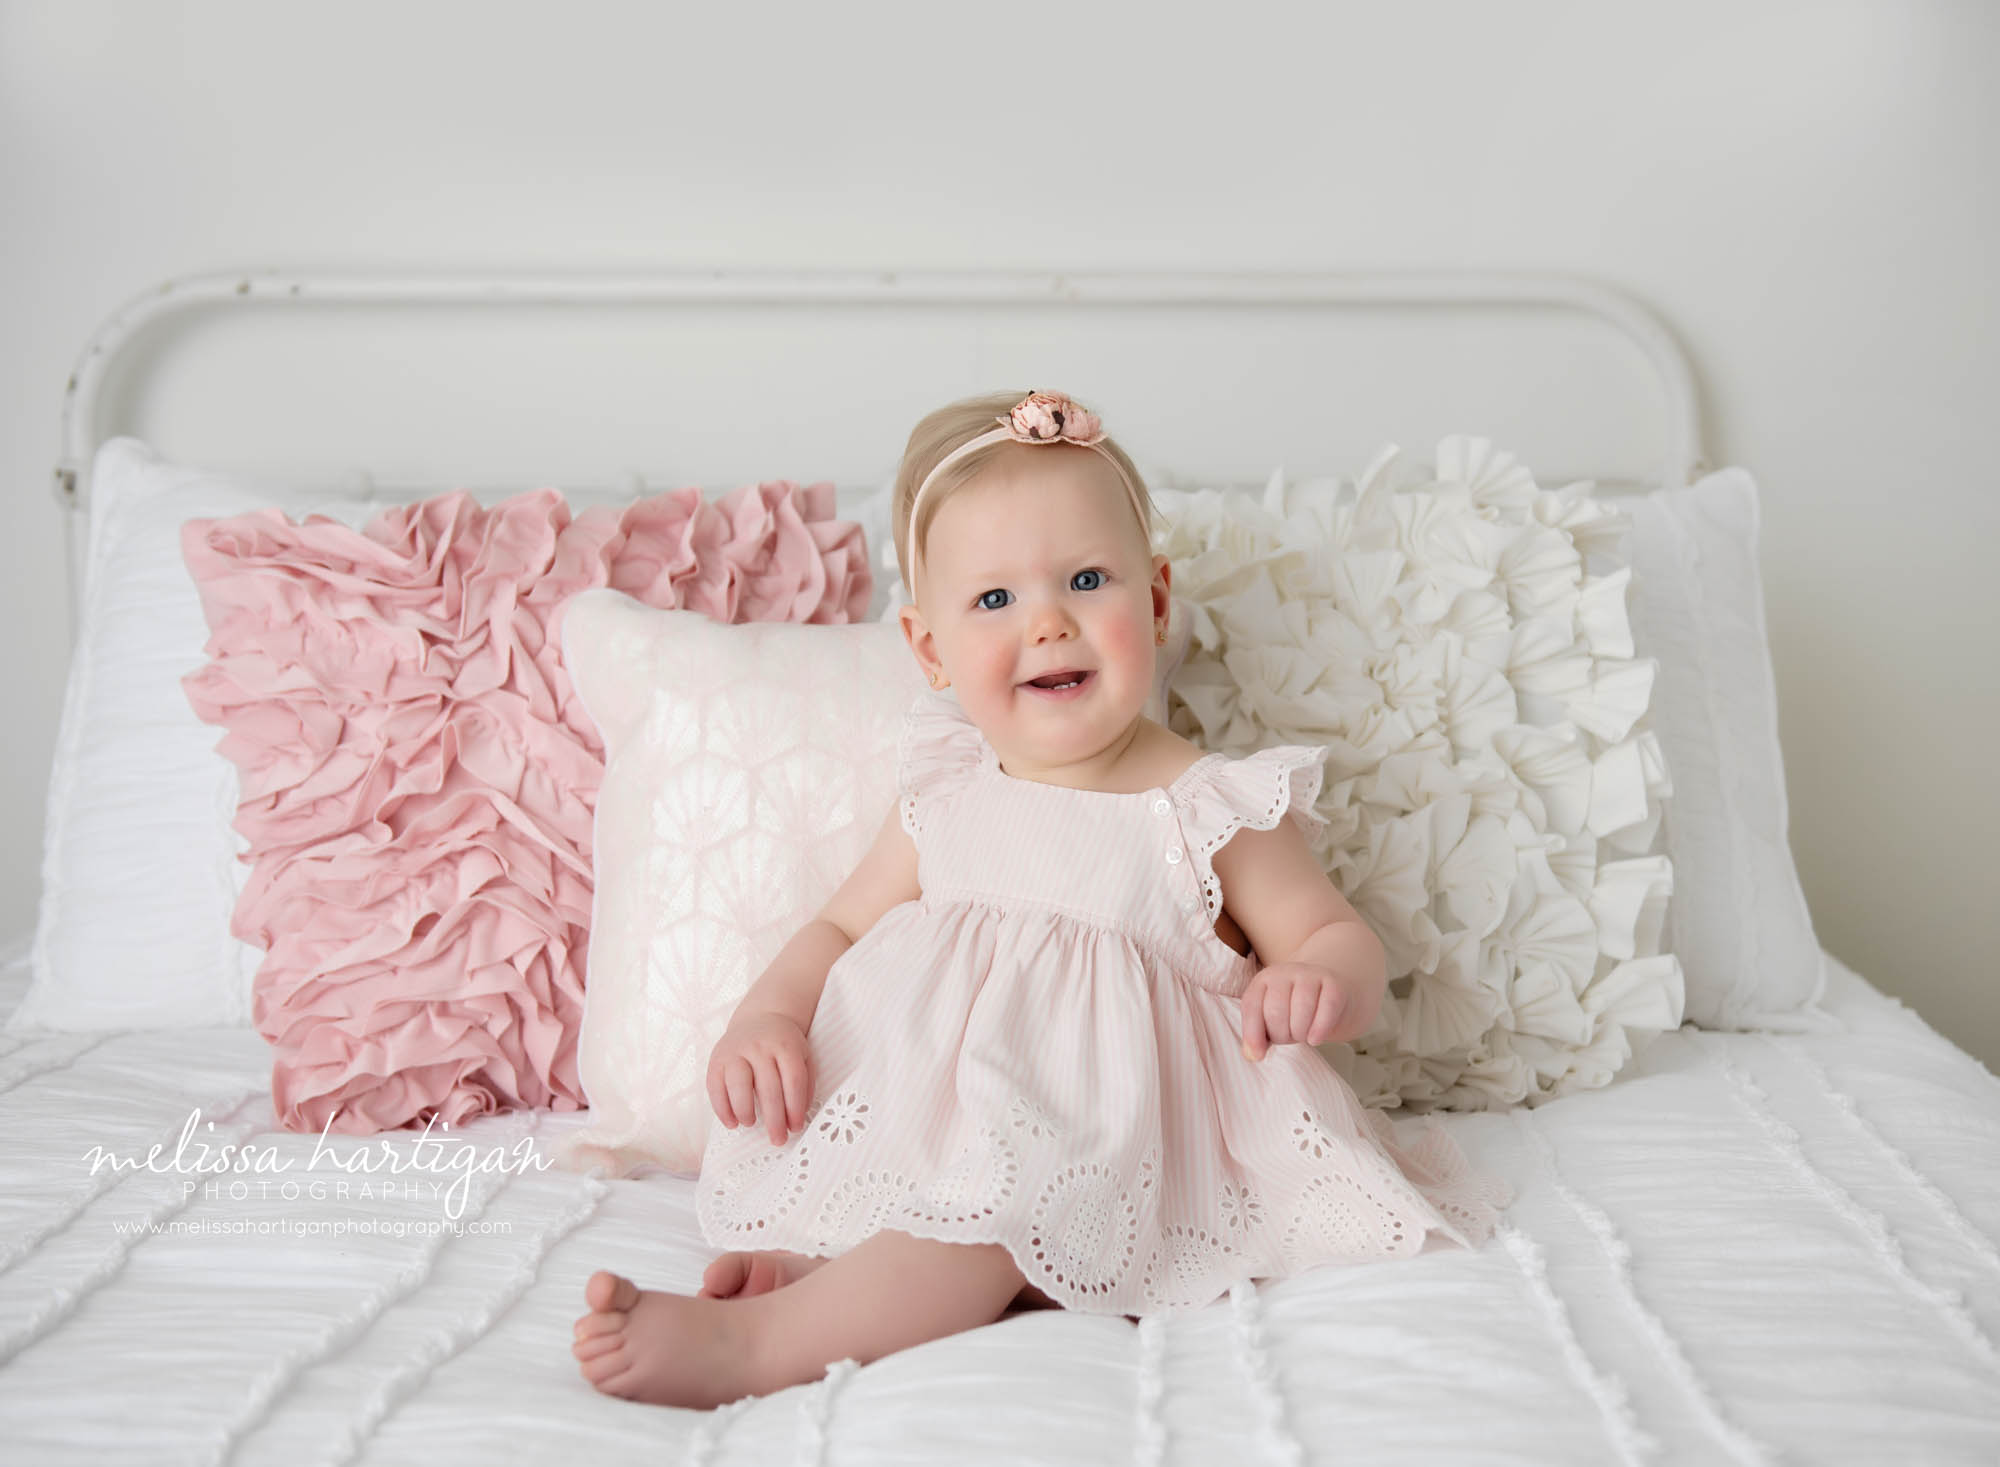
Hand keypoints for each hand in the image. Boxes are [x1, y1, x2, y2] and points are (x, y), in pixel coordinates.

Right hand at [707, 1010, 811, 1144]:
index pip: (793, 1080)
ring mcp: (736, 1052)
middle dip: (774, 1119)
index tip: (796, 1128)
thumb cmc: (784, 1045)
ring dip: (745, 1111)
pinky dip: (722, 1109)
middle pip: (768, 1088)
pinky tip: (732, 1122)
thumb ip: (805, 1083)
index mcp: (786, 1046)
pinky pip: (715, 1087)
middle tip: (777, 1139)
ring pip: (739, 1085)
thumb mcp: (803, 1055)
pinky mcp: (716, 1059)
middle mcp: (760, 1047)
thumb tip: (797, 1116)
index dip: (795, 1108)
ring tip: (751, 1124)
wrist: (760, 1017)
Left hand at [1240, 962, 1347, 1062]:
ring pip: (1302, 1009)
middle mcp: (1285, 972)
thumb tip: (1253, 1055)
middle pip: (1276, 1011)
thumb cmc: (1296, 1013)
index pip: (1252, 1006)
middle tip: (1289, 1037)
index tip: (1257, 1055)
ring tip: (1303, 1036)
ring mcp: (1311, 975)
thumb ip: (1257, 1036)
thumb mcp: (1271, 1021)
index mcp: (1264, 980)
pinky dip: (1320, 1029)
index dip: (1252, 1034)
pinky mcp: (1334, 983)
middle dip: (1281, 1035)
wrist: (1331, 1000)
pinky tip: (1315, 1039)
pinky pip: (1327, 1007)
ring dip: (1300, 1033)